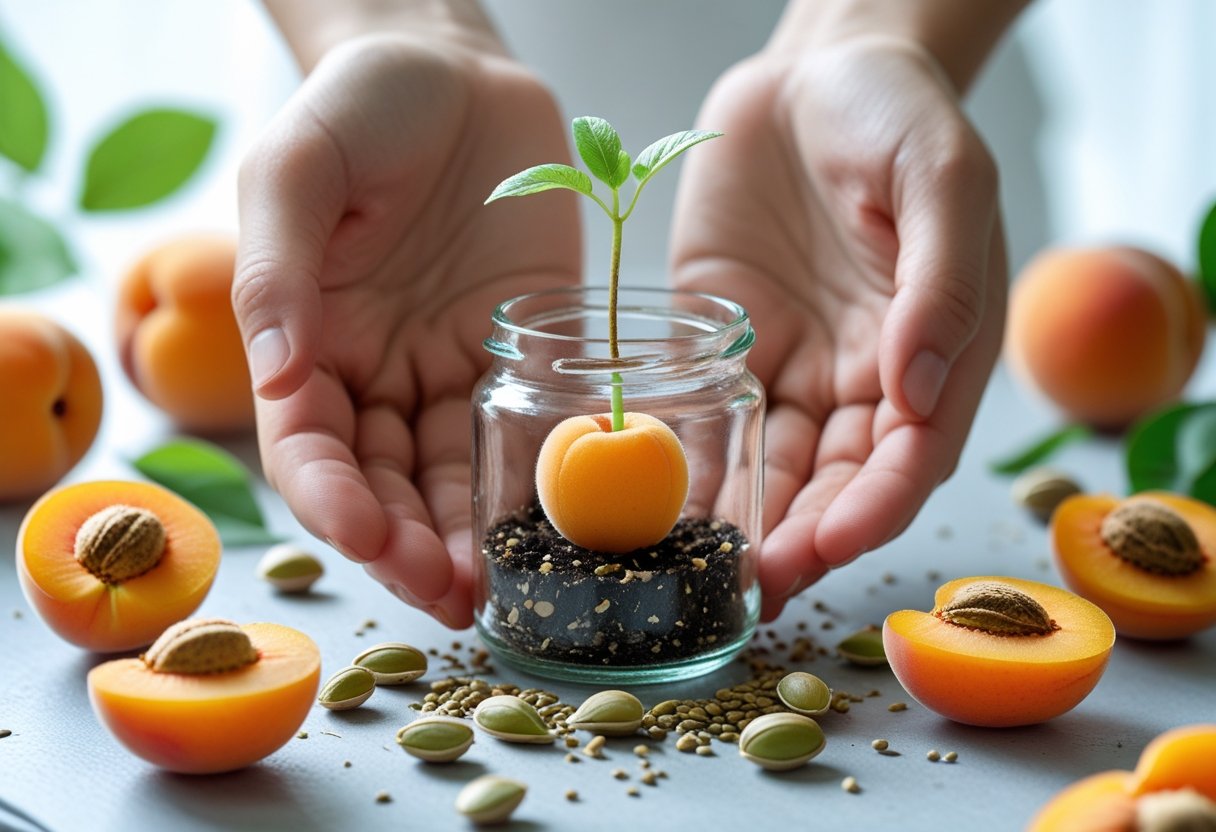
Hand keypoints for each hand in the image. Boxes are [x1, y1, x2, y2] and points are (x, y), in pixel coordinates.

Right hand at [233, 34, 578, 627]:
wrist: (458, 70)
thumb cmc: (361, 105)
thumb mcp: (297, 167)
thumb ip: (277, 269)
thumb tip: (278, 374)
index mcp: (306, 341)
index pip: (308, 446)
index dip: (329, 499)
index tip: (362, 536)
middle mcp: (375, 373)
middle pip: (381, 485)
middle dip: (404, 546)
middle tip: (444, 594)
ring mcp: (448, 370)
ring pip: (449, 478)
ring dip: (465, 540)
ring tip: (494, 591)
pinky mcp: (519, 356)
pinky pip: (523, 431)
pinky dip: (529, 486)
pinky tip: (550, 530)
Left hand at [671, 36, 1005, 619]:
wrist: (814, 70)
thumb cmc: (896, 113)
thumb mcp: (941, 177)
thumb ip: (940, 283)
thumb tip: (915, 388)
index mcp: (930, 351)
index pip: (910, 454)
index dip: (876, 507)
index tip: (833, 545)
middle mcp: (860, 375)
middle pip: (835, 479)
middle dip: (803, 536)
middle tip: (756, 581)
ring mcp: (790, 363)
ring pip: (770, 464)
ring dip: (743, 519)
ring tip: (701, 566)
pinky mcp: (726, 343)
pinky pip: (707, 414)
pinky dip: (689, 461)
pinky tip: (656, 498)